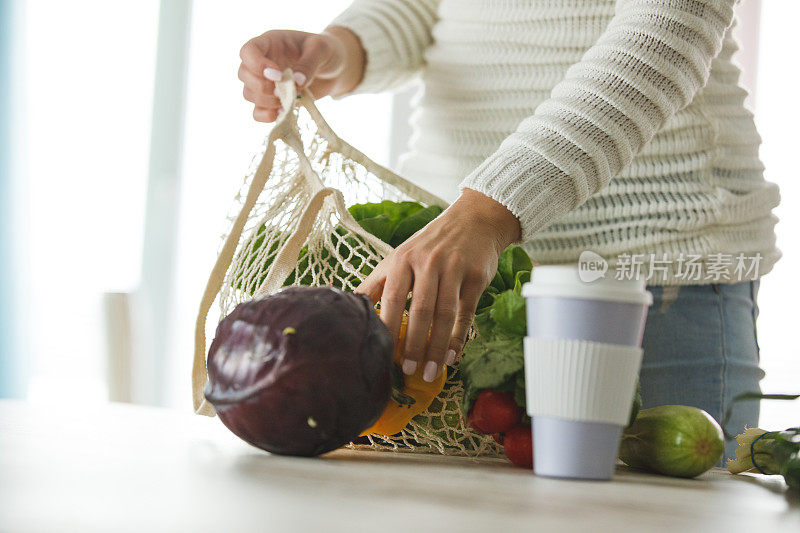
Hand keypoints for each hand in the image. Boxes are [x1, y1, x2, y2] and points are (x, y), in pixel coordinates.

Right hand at [238, 26, 364, 121]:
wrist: (336, 69)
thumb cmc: (327, 51)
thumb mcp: (321, 49)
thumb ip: (308, 63)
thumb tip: (296, 83)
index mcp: (271, 43)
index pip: (248, 51)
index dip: (257, 65)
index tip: (278, 75)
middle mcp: (263, 62)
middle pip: (243, 75)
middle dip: (261, 87)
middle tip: (283, 91)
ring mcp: (266, 82)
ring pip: (249, 94)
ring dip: (266, 101)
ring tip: (289, 100)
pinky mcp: (273, 101)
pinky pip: (257, 112)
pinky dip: (266, 116)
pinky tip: (283, 112)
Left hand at [356, 189, 521, 381]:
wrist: (473, 220)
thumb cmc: (429, 245)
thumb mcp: (399, 257)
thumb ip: (376, 283)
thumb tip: (348, 309)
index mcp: (403, 259)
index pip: (392, 298)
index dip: (389, 327)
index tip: (383, 353)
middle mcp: (428, 262)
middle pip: (421, 309)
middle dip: (414, 344)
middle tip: (408, 370)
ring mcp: (454, 269)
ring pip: (445, 314)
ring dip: (437, 347)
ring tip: (431, 371)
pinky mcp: (476, 277)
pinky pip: (466, 312)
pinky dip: (459, 337)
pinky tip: (451, 356)